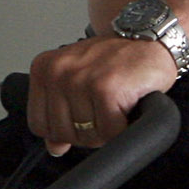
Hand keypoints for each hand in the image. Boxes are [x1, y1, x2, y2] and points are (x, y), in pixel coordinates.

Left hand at [26, 35, 178, 155]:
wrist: (149, 41)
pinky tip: (127, 104)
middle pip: (62, 133)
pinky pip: (110, 133)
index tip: (84, 115)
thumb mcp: (79, 82)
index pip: (39, 125)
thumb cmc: (115, 61)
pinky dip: (123, 127)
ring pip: (87, 136)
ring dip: (107, 130)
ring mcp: (80, 79)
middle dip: (88, 132)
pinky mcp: (105, 89)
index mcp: (44, 69)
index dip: (65, 130)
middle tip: (104, 108)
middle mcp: (57, 71)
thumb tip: (54, 148)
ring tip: (116, 104)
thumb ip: (61, 115)